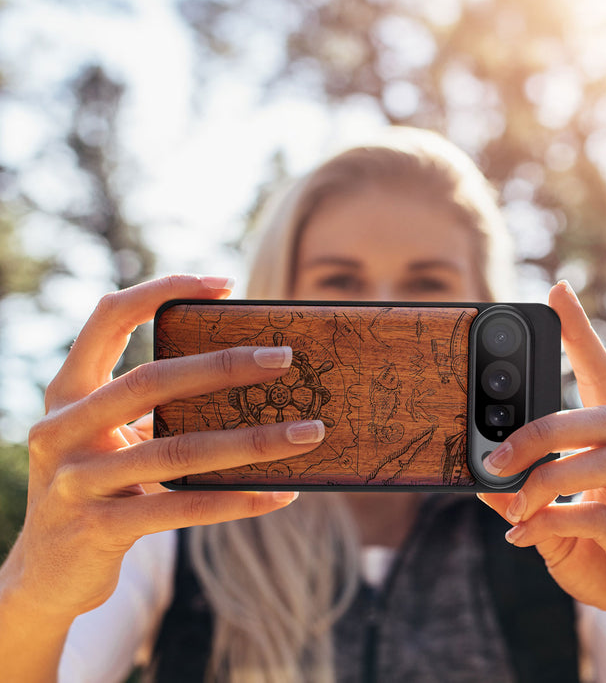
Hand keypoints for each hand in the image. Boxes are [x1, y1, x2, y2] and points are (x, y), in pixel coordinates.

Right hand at [3, 275, 324, 623]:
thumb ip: (154, 410)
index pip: (109, 317)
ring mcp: (76, 480)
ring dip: (253, 441)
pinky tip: (280, 494)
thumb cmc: (98, 486)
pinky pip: (183, 508)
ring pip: (178, 450)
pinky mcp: (99, 529)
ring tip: (307, 433)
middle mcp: (62, 428)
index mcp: (68, 392)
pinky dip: (237, 500)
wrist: (46, 573)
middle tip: (284, 358)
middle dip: (224, 366)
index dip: (163, 291)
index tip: (224, 284)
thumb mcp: (111, 438)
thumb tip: (247, 382)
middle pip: (151, 380)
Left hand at [478, 281, 605, 674]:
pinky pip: (604, 520)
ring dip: (545, 480)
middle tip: (495, 455)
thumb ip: (523, 498)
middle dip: (542, 430)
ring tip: (512, 505)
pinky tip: (525, 537)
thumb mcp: (554, 523)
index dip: (582, 335)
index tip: (557, 292)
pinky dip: (553, 522)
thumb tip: (480, 478)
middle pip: (604, 417)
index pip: (605, 379)